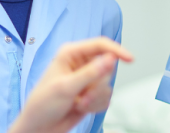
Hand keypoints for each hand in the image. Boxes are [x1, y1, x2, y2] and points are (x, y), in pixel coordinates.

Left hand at [9, 37, 133, 132]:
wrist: (39, 130)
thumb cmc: (42, 106)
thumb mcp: (65, 88)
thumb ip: (90, 73)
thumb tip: (110, 59)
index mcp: (71, 54)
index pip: (100, 45)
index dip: (116, 51)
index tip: (130, 59)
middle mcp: (81, 64)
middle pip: (108, 67)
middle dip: (98, 85)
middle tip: (84, 95)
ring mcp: (87, 79)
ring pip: (108, 83)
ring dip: (96, 97)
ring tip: (80, 103)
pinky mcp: (92, 93)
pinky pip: (107, 96)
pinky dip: (96, 104)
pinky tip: (82, 107)